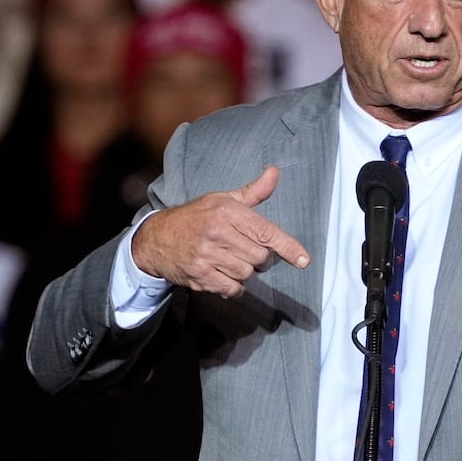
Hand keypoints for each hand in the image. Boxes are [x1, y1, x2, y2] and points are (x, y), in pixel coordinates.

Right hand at [132, 166, 309, 298]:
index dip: (288, 247)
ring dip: (244, 272)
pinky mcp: (199, 275)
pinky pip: (231, 288)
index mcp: (227, 211)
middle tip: (244, 251)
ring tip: (229, 260)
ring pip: (246, 274)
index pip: (266, 232)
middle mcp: (217, 232)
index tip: (304, 260)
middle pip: (260, 257)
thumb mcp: (223, 200)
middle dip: (260, 259)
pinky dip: (232, 286)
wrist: (157, 237)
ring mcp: (207, 255)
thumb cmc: (197, 217)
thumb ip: (253, 192)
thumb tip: (274, 172)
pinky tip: (222, 275)